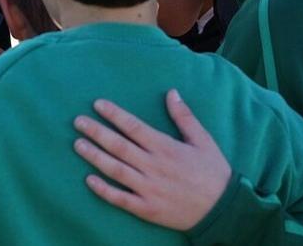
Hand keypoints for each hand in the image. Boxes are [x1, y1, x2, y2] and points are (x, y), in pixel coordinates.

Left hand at [73, 89, 230, 230]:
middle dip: (96, 132)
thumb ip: (184, 117)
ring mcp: (149, 189)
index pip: (134, 127)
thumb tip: (171, 92)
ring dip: (95, 156)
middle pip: (119, 146)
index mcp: (166, 148)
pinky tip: (89, 180)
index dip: (114, 114)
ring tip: (78, 144)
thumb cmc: (214, 173)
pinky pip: (121, 199)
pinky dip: (104, 190)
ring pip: (115, 170)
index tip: (97, 104)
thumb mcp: (204, 141)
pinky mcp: (147, 208)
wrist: (224, 211)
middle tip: (78, 121)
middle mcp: (154, 167)